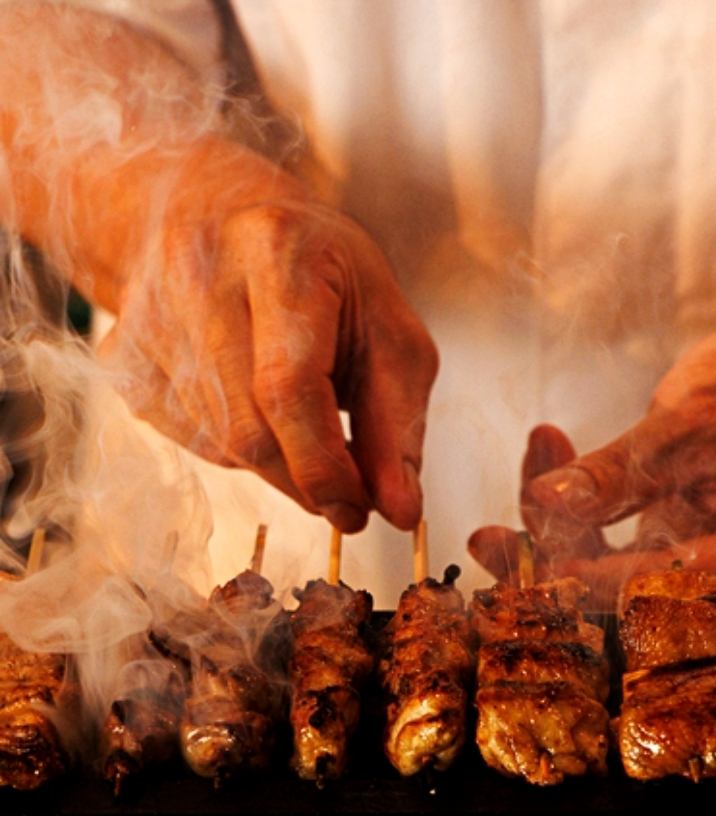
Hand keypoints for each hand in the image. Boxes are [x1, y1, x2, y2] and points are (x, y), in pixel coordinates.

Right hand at [97, 140, 436, 533]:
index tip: (361, 510)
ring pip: (220, 445)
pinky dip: (239, 447)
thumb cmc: (319, 270)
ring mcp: (147, 318)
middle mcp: (197, 276)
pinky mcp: (124, 358)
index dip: (327, 466)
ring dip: (279, 464)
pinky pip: (191, 441)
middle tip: (347, 496)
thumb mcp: (386, 327)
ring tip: (305, 421)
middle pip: (248, 430)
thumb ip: (398, 423)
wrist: (216, 215)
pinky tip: (255, 400)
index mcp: (277, 252)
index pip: (290, 387)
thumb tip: (402, 511)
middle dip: (307, 481)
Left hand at [469, 305, 715, 607]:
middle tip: (488, 537)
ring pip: (607, 570)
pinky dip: (573, 502)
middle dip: (553, 565)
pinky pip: (609, 540)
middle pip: (626, 596)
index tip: (534, 566)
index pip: (670, 590)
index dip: (596, 585)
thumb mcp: (700, 415)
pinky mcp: (673, 539)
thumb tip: (547, 501)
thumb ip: (625, 466)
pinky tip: (549, 445)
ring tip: (532, 451)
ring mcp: (700, 560)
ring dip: (552, 526)